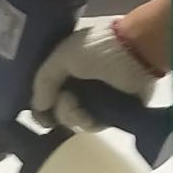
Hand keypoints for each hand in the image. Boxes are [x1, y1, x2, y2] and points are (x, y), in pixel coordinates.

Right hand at [32, 16, 160, 134]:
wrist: (135, 52)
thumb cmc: (96, 48)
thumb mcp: (62, 56)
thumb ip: (44, 80)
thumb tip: (38, 106)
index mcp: (67, 65)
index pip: (47, 89)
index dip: (41, 102)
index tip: (39, 111)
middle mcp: (80, 83)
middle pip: (58, 108)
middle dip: (58, 109)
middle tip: (65, 100)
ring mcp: (96, 98)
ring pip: (73, 119)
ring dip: (71, 116)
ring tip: (79, 107)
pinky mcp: (113, 111)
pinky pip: (93, 124)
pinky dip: (88, 122)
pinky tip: (89, 117)